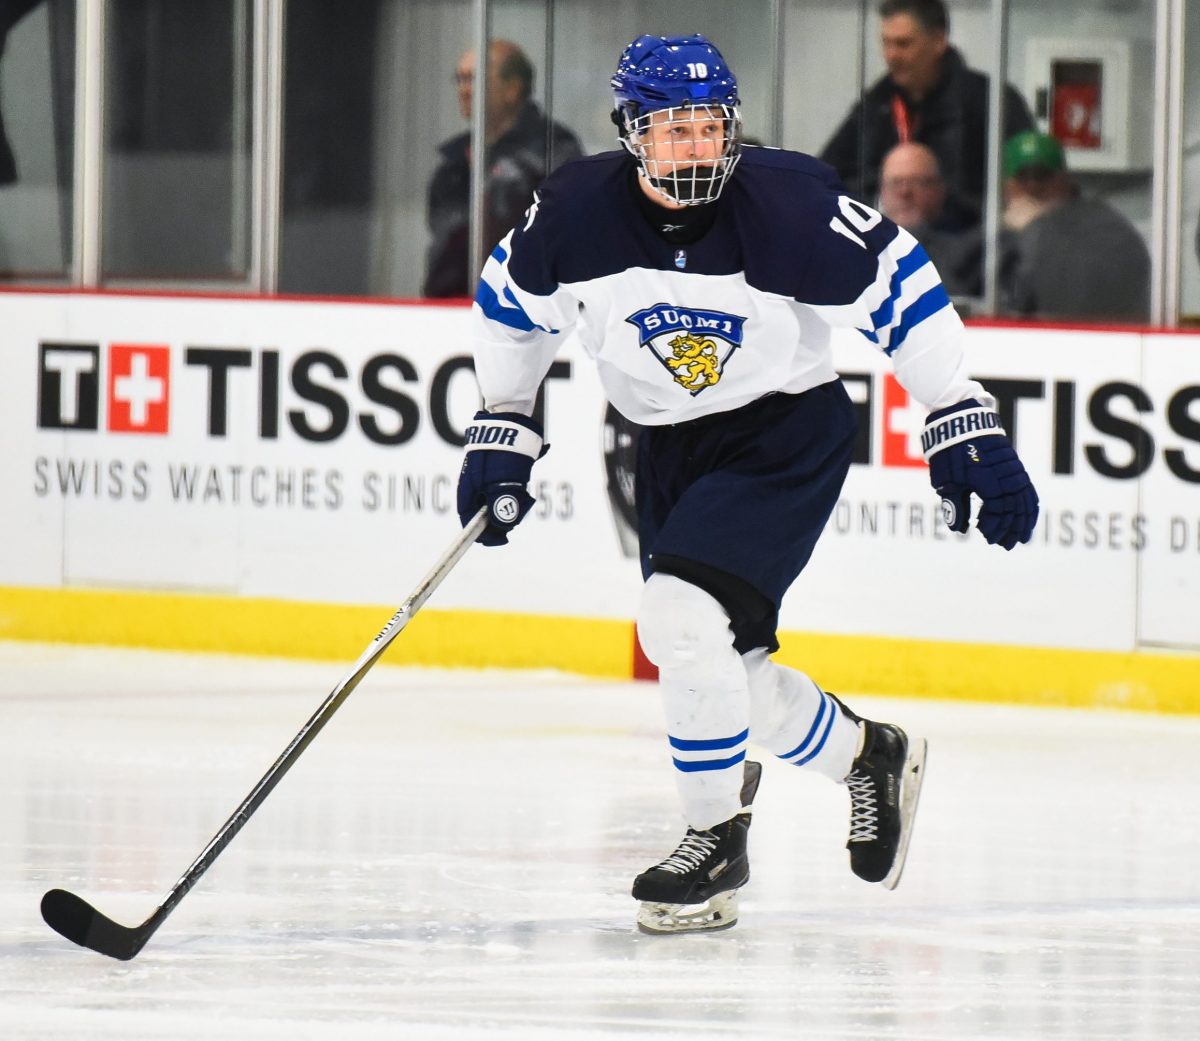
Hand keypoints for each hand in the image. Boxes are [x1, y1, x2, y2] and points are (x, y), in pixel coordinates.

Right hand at [456, 411, 546, 545]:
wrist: (508, 422)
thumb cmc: (500, 454)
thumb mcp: (500, 485)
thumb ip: (499, 508)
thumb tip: (502, 527)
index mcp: (467, 491)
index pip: (469, 522)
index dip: (483, 535)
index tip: (499, 541)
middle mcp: (474, 486)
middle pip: (484, 514)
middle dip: (501, 519)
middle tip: (518, 516)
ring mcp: (485, 478)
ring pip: (496, 501)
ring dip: (511, 504)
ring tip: (524, 497)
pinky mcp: (498, 471)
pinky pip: (505, 489)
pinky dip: (515, 492)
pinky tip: (524, 487)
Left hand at [921, 399, 1038, 549]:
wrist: (962, 420)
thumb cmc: (950, 452)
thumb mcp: (946, 481)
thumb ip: (955, 505)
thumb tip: (960, 529)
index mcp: (988, 483)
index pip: (998, 513)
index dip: (992, 527)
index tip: (983, 535)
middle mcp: (1006, 478)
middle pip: (1015, 510)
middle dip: (1010, 529)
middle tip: (1003, 544)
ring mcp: (1013, 471)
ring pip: (1025, 501)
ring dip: (1024, 520)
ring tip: (1021, 537)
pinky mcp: (1014, 464)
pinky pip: (1028, 488)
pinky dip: (1029, 504)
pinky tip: (1028, 514)